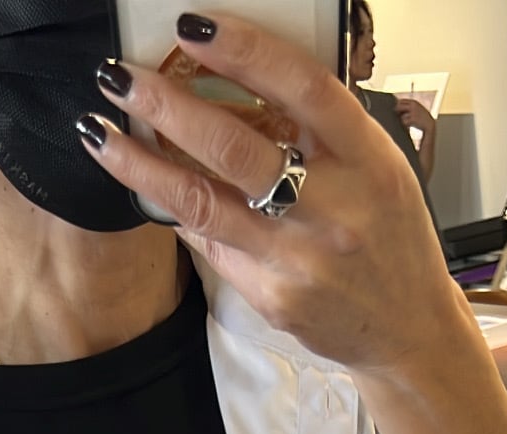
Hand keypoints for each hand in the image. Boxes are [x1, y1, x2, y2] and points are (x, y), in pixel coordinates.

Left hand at [78, 13, 457, 378]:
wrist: (406, 330)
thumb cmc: (389, 238)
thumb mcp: (378, 168)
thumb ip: (321, 130)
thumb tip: (239, 83)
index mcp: (368, 159)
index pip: (302, 88)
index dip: (245, 50)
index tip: (194, 26)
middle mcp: (334, 207)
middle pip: (235, 146)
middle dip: (167, 105)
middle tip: (120, 77)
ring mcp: (298, 257)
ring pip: (202, 201)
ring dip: (141, 163)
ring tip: (99, 132)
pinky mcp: (272, 296)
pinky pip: (210, 242)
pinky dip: (174, 209)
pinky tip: (144, 184)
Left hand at [394, 97, 433, 136]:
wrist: (429, 124)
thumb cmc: (423, 117)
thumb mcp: (417, 108)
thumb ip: (409, 106)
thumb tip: (397, 106)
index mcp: (414, 102)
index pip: (401, 101)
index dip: (397, 105)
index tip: (396, 109)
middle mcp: (413, 106)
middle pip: (398, 107)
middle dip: (397, 111)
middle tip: (398, 116)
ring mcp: (413, 112)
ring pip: (401, 116)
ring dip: (403, 120)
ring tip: (410, 122)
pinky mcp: (412, 119)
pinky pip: (404, 122)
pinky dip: (406, 125)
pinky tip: (411, 125)